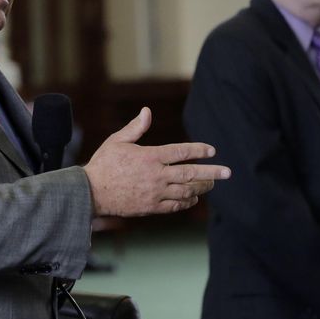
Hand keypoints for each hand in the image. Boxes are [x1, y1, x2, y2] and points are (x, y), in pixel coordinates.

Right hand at [83, 107, 229, 216]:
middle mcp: (156, 175)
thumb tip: (147, 111)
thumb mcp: (117, 141)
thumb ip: (135, 128)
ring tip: (212, 184)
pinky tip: (193, 198)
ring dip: (201, 187)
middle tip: (227, 172)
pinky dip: (187, 202)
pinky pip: (175, 205)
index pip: (181, 152)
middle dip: (211, 173)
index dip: (198, 150)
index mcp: (150, 157)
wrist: (91, 193)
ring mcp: (155, 193)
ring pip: (186, 191)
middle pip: (190, 174)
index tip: (212, 151)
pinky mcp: (151, 207)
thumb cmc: (104, 164)